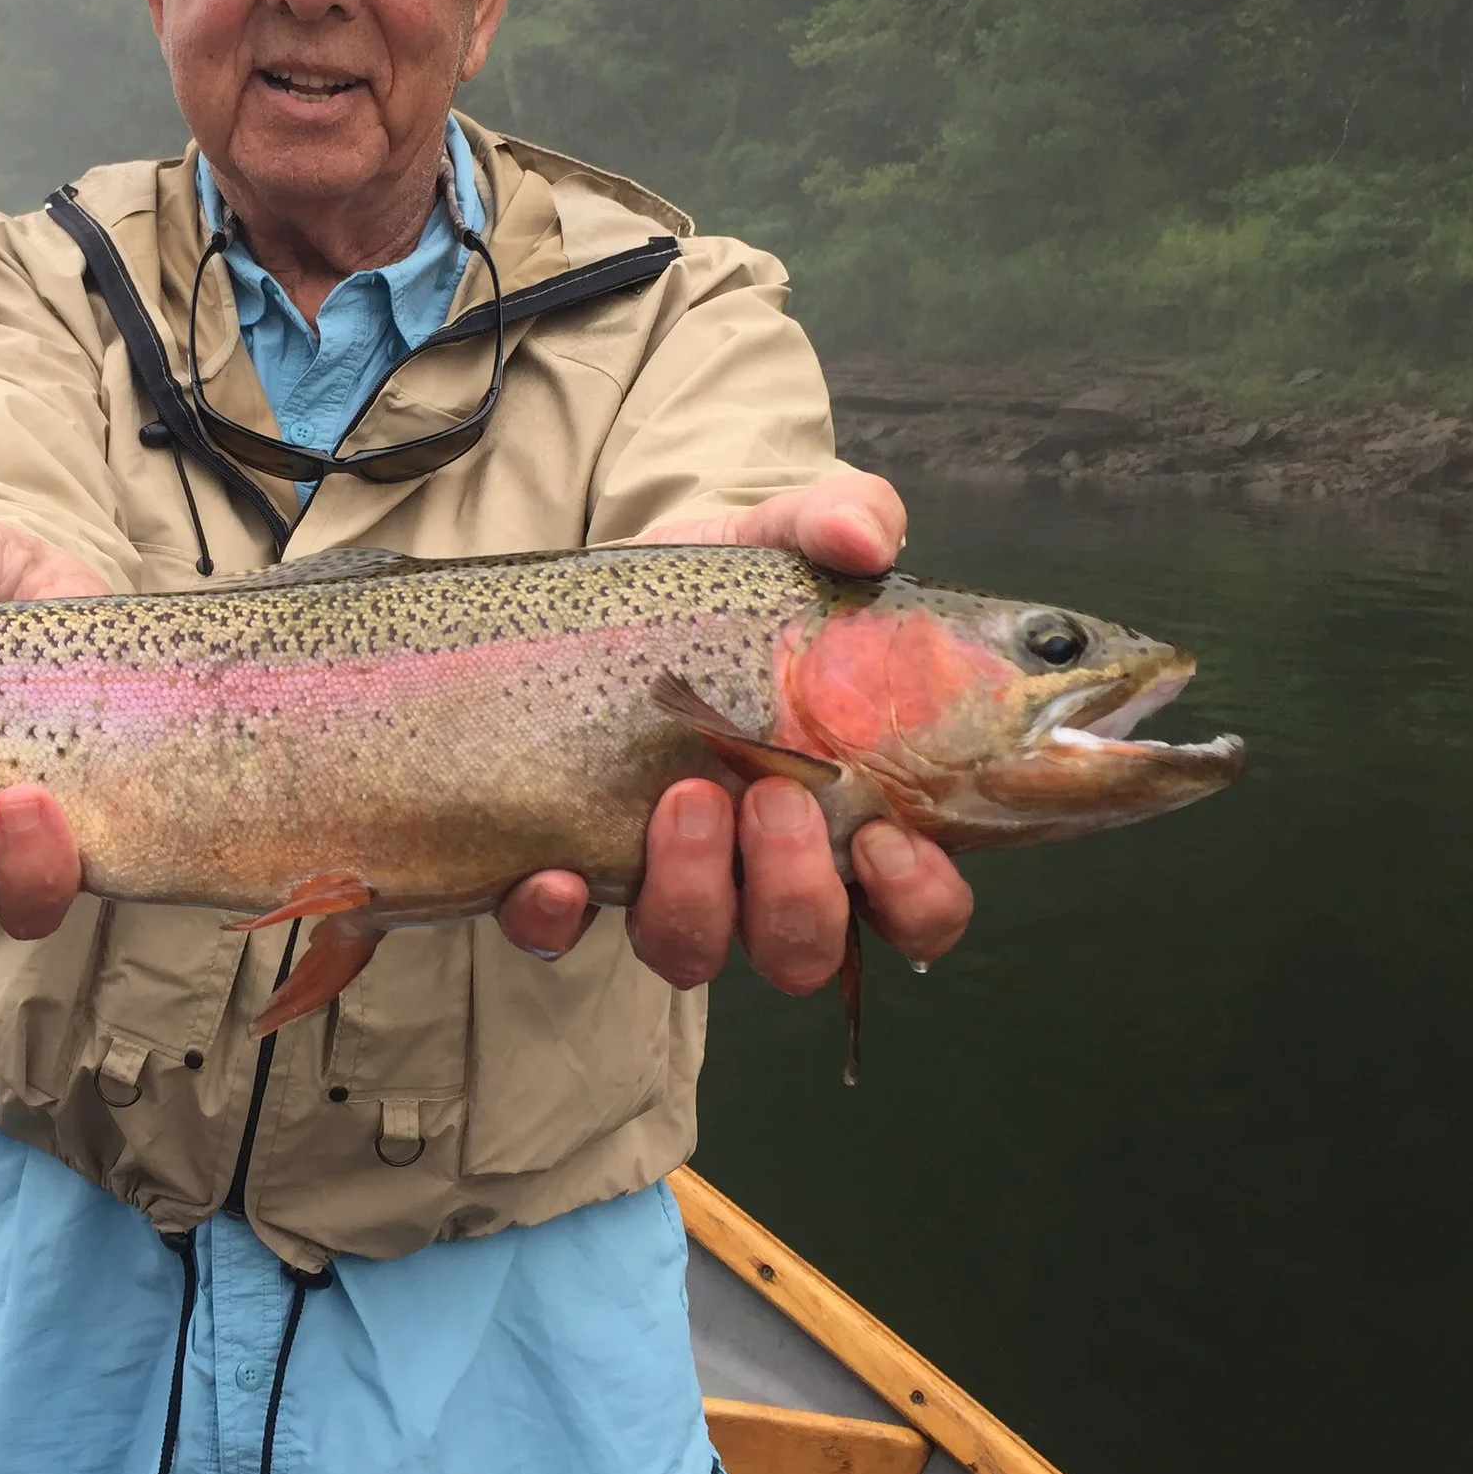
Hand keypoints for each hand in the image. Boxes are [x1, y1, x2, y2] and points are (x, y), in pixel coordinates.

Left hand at [497, 471, 972, 989]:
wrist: (610, 587)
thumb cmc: (727, 588)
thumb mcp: (783, 537)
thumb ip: (843, 520)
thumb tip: (863, 537)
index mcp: (846, 818)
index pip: (916, 911)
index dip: (915, 901)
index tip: (884, 838)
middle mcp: (761, 875)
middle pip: (802, 951)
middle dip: (794, 893)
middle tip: (771, 794)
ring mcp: (664, 883)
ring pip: (693, 952)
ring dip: (694, 897)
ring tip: (684, 797)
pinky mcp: (569, 871)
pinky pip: (559, 938)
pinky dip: (558, 921)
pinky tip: (556, 874)